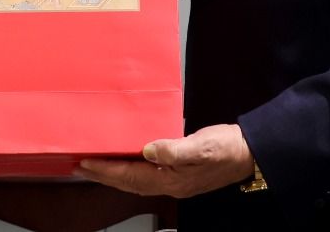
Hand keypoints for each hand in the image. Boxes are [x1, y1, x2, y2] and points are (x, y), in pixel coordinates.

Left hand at [76, 124, 254, 198]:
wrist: (249, 153)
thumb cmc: (226, 148)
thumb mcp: (200, 146)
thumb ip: (173, 150)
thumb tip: (147, 150)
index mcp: (170, 179)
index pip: (130, 176)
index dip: (106, 170)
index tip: (85, 163)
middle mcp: (169, 184)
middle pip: (128, 183)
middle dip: (104, 176)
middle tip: (80, 167)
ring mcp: (175, 181)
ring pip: (136, 181)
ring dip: (115, 175)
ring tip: (96, 166)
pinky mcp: (180, 173)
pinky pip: (146, 174)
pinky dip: (131, 170)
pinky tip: (127, 161)